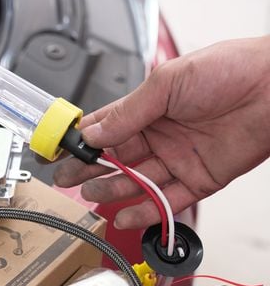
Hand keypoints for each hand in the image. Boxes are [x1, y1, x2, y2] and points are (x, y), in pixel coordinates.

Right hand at [54, 36, 269, 228]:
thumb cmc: (228, 70)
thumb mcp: (166, 84)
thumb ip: (127, 113)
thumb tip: (93, 133)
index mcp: (146, 107)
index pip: (103, 126)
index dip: (79, 139)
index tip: (57, 150)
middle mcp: (158, 134)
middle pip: (115, 159)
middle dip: (88, 169)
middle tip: (66, 178)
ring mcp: (177, 158)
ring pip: (136, 182)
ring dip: (112, 190)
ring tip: (91, 195)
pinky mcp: (199, 179)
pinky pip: (167, 200)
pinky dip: (146, 210)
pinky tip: (125, 215)